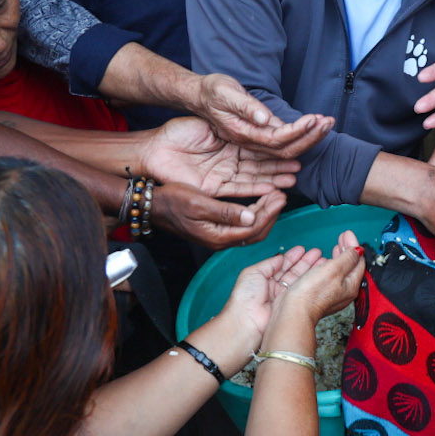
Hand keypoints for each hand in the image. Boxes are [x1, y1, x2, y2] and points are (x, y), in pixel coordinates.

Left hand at [137, 117, 300, 197]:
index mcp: (237, 137)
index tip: (306, 133)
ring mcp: (227, 171)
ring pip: (259, 175)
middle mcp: (235, 156)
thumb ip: (242, 114)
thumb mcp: (213, 118)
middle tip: (306, 158)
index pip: (268, 139)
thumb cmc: (179, 131)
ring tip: (295, 175)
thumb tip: (264, 117)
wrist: (154, 150)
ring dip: (277, 175)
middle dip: (289, 156)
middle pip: (269, 158)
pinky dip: (257, 188)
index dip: (288, 137)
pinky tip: (273, 188)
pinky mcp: (216, 186)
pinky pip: (241, 188)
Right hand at [154, 182, 286, 248]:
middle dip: (272, 214)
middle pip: (256, 233)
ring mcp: (219, 236)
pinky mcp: (216, 230)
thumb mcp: (198, 203)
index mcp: (217, 236)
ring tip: (275, 197)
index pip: (253, 229)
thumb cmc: (172, 200)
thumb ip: (225, 212)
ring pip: (251, 231)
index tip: (280, 195)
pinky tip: (259, 202)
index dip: (270, 213)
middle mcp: (220, 240)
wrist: (152, 206)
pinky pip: (242, 227)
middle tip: (282, 195)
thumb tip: (251, 216)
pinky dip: (255, 215)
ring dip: (265, 214)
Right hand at [190, 72, 331, 156]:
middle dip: (310, 137)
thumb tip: (264, 118)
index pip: (275, 139)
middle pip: (286, 149)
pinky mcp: (258, 136)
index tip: (314, 119)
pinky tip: (314, 129)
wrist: (200, 95)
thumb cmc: (212, 91)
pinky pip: (282, 143)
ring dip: (309, 137)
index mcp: (241, 133)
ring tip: (327, 124)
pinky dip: (300, 136)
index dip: (297, 131)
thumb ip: (245, 107)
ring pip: (286, 148)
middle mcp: (249, 142)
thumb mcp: (225, 94)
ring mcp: (254, 141)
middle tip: (329, 122)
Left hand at [212, 245, 320, 352]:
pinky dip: (310, 281)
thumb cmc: (245, 297)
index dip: (292, 257)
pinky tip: (317, 272)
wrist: (248, 320)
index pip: (282, 265)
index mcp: (264, 279)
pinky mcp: (290, 305)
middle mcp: (275, 287)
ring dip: (310, 269)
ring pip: (299, 279)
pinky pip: (302, 290)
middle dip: (305, 261)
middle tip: (317, 253)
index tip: (303, 249)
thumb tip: (280, 258)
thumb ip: (268, 264)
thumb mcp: (252, 272)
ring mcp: (283, 296)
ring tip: (321, 259)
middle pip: (293, 271)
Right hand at [277, 231, 368, 324]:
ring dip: (338, 256)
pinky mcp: (319, 295)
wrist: (293, 312)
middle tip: (344, 237)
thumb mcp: (333, 269)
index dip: (354, 246)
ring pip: (339, 271)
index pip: (358, 262)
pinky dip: (327, 265)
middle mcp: (343, 291)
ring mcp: (331, 294)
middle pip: (350, 266)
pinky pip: (328, 276)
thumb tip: (358, 250)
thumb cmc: (312, 294)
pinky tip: (322, 261)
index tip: (347, 234)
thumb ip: (347, 258)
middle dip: (347, 250)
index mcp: (351, 285)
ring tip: (337, 247)